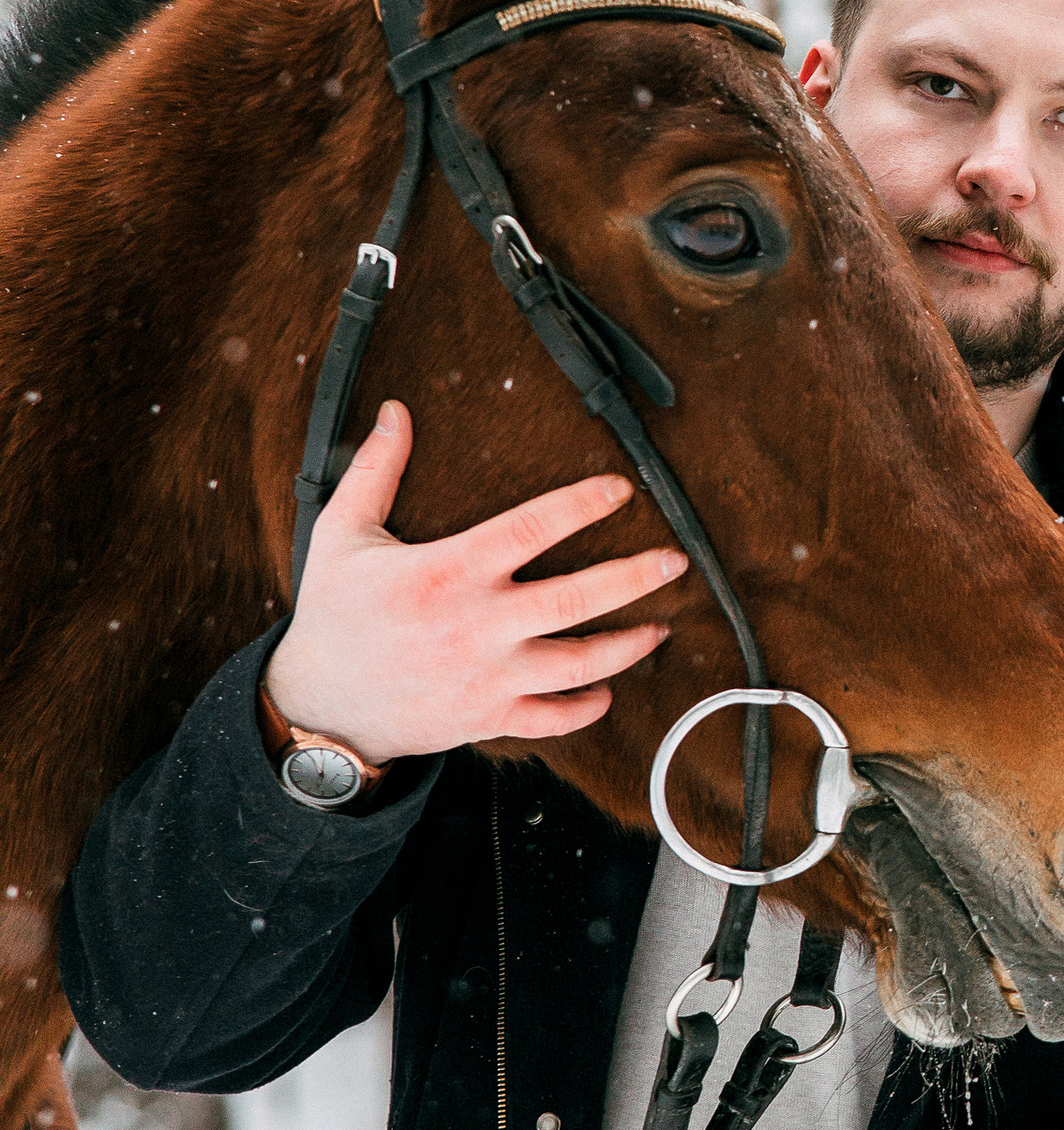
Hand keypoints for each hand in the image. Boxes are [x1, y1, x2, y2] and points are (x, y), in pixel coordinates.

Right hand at [264, 401, 686, 766]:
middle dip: (634, 577)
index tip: (620, 489)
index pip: (531, 529)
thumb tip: (394, 411)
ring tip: (661, 626)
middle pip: (577, 600)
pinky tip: (609, 688)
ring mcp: (489, 678)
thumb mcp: (342, 533)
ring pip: (580, 664)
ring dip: (629, 646)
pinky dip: (588, 706)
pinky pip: (554, 718)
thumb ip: (376, 471)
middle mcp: (479, 626)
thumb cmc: (335, 614)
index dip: (581, 504)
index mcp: (449, 572)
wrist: (322, 705)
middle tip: (675, 561)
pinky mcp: (490, 718)